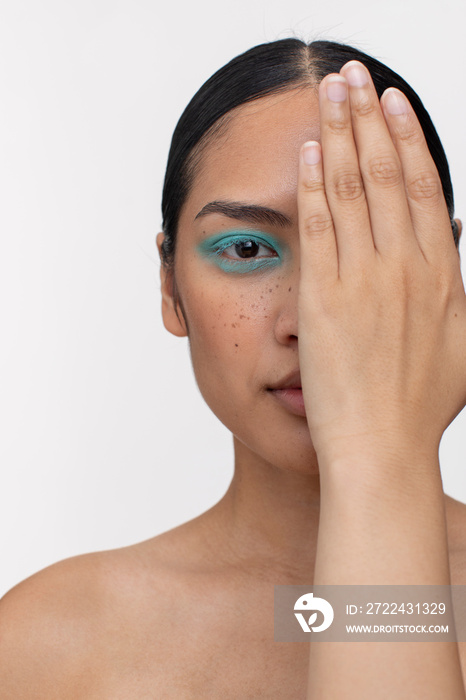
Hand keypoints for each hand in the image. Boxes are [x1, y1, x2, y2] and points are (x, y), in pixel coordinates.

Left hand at [297, 60, 465, 466]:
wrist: (383, 448)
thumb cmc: (419, 407)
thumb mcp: (461, 346)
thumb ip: (454, 294)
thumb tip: (452, 253)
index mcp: (442, 275)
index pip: (424, 188)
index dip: (407, 139)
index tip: (392, 103)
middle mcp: (406, 267)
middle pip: (387, 174)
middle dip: (367, 117)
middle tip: (351, 74)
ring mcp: (365, 280)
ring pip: (352, 189)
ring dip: (338, 134)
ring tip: (326, 91)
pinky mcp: (324, 297)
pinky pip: (319, 226)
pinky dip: (312, 184)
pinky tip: (305, 150)